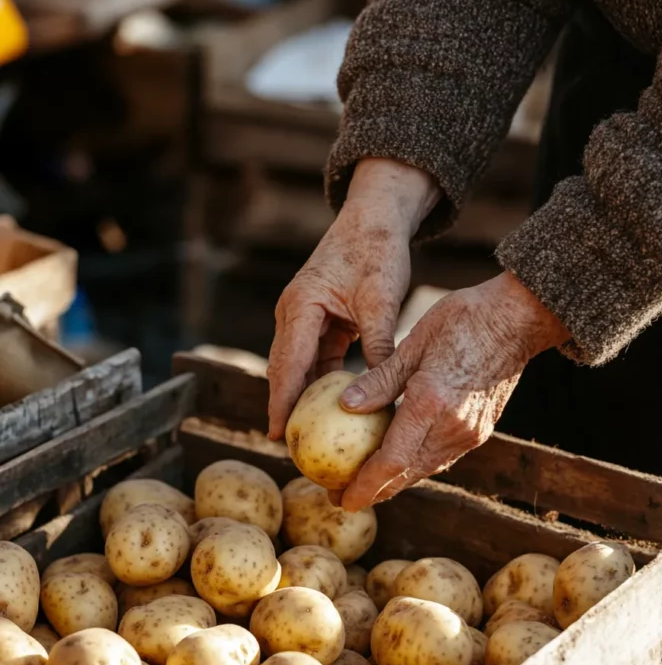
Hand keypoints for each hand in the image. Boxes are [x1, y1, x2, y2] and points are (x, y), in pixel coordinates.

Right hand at [267, 158, 440, 438]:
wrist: (374, 218)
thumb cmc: (377, 252)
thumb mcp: (381, 300)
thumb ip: (378, 345)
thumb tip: (383, 392)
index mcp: (302, 306)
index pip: (287, 364)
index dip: (280, 401)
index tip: (276, 432)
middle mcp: (293, 313)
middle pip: (283, 369)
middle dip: (282, 407)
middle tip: (289, 446)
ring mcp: (302, 317)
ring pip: (296, 367)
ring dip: (300, 398)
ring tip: (306, 436)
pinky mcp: (317, 321)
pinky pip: (313, 359)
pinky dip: (319, 383)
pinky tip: (329, 410)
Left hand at [338, 272, 569, 510]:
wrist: (519, 320)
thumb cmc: (464, 319)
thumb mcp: (414, 343)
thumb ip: (380, 380)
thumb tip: (345, 406)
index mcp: (431, 404)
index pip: (392, 461)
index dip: (365, 486)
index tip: (343, 499)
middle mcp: (453, 427)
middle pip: (407, 474)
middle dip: (375, 492)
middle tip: (342, 497)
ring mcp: (470, 433)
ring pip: (425, 470)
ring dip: (395, 482)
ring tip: (365, 484)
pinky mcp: (480, 431)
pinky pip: (441, 458)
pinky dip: (416, 465)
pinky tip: (398, 462)